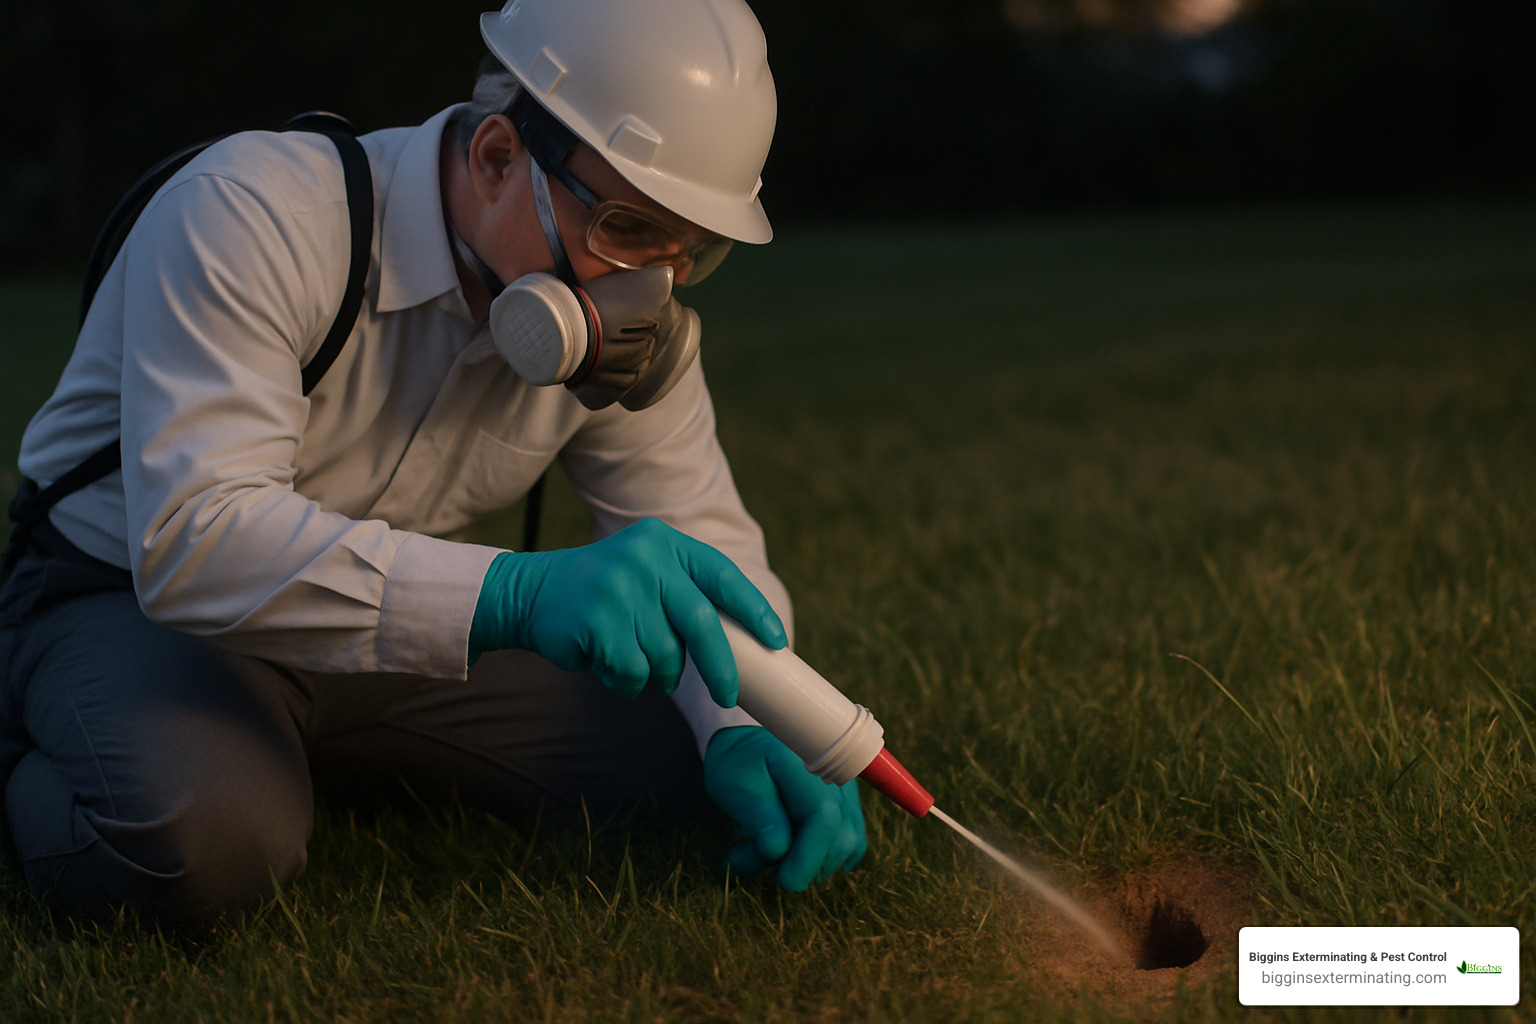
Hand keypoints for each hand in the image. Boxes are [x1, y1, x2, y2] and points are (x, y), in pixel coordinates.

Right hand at [470, 518, 784, 700]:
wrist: (529, 593)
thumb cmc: (602, 594)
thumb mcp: (646, 573)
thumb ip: (686, 593)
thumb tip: (745, 644)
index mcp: (664, 542)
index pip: (722, 576)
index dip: (753, 610)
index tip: (776, 641)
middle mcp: (645, 557)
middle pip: (701, 623)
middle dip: (719, 667)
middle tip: (727, 696)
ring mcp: (620, 587)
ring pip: (665, 656)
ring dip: (653, 673)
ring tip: (626, 657)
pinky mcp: (598, 620)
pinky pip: (633, 672)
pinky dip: (623, 681)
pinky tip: (601, 661)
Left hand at [705, 725, 867, 890]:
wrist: (751, 742)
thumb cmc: (739, 764)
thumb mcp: (734, 784)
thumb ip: (756, 816)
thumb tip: (777, 851)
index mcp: (807, 764)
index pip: (823, 818)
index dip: (808, 857)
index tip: (786, 881)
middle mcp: (837, 776)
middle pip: (841, 837)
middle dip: (805, 865)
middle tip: (759, 860)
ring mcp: (847, 790)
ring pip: (849, 843)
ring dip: (813, 863)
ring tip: (771, 852)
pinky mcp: (849, 804)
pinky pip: (852, 840)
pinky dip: (827, 856)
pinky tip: (800, 858)